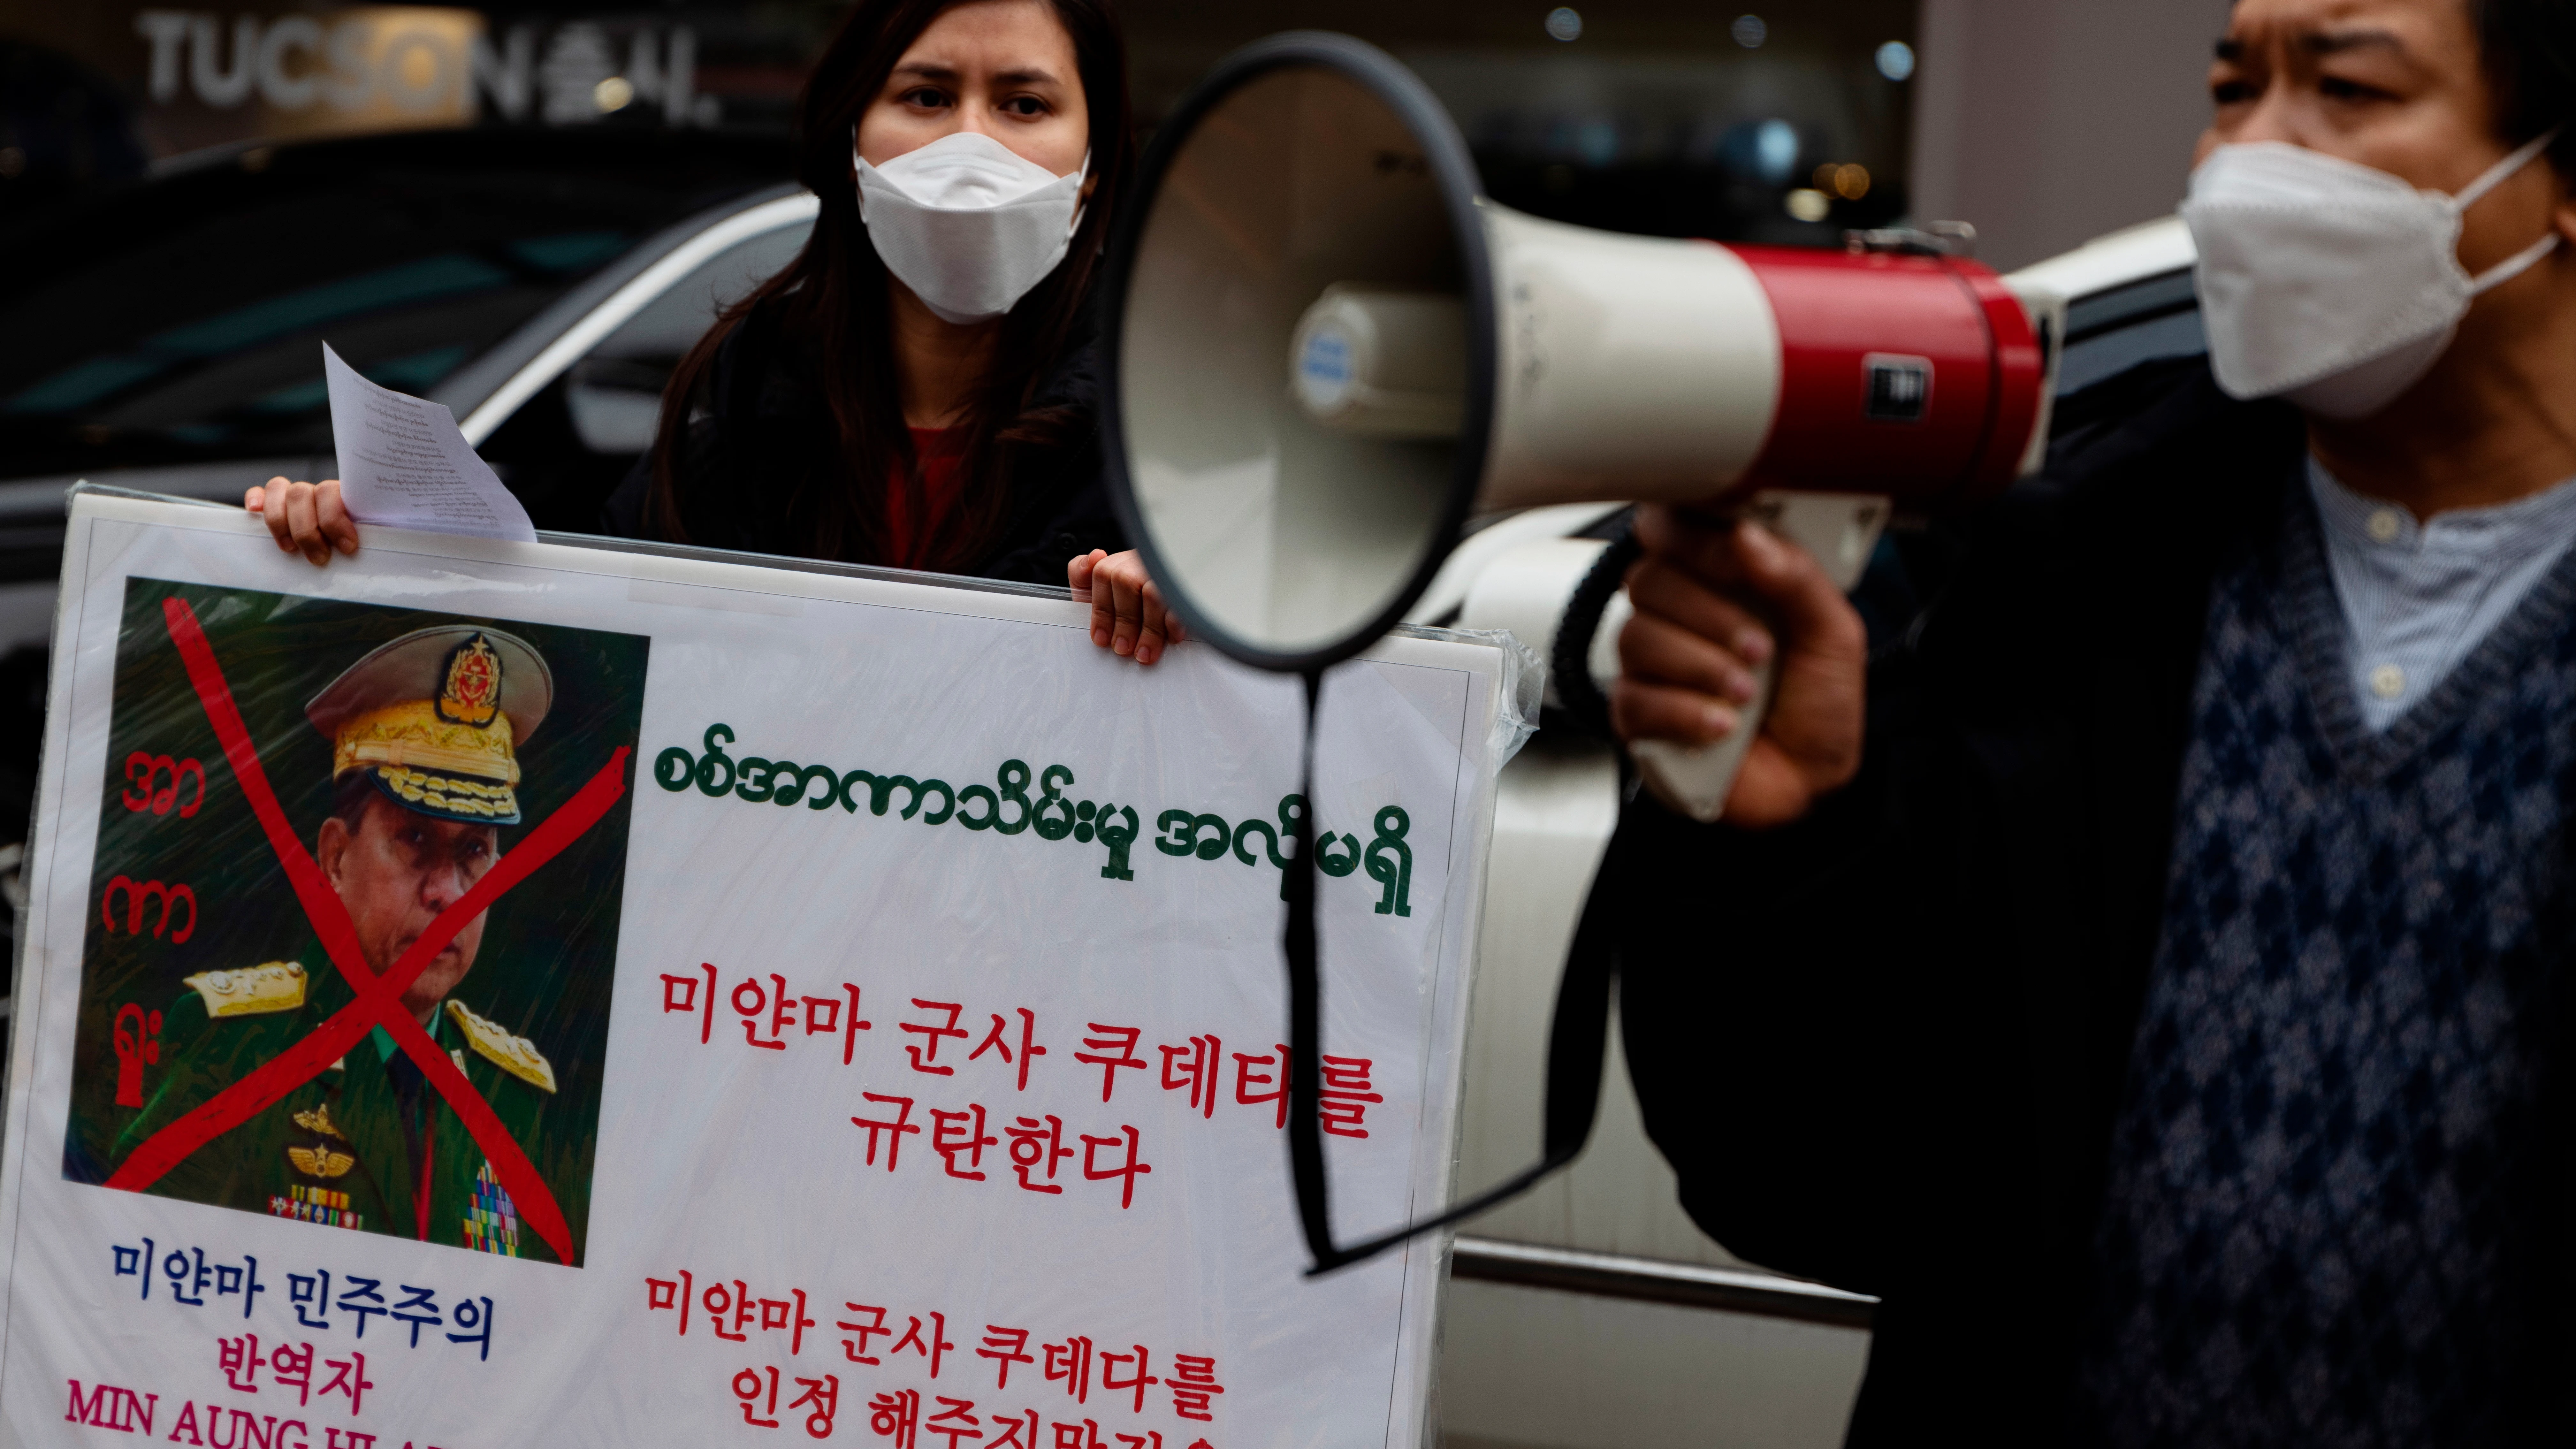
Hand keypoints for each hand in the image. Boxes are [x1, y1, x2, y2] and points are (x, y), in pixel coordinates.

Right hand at [244, 477, 359, 566]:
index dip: (335, 520)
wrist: (355, 538)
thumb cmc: (357, 540)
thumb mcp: (365, 538)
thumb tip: (359, 550)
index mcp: (339, 494)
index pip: (330, 493)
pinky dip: (256, 498)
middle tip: (319, 557)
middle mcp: (315, 491)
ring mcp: (293, 494)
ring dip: (280, 522)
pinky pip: (261, 491)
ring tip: (290, 548)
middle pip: (301, 495)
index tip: (347, 547)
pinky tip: (255, 511)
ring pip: (279, 490)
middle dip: (307, 531)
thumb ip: (365, 536)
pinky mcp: (273, 501)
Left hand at [1068, 549, 1182, 664]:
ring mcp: (1165, 569)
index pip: (1103, 574)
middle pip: (1126, 581)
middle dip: (1123, 622)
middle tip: (1123, 649)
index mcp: (1119, 561)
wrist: (1176, 593)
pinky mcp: (1187, 582)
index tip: (1101, 639)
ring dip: (1148, 629)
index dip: (1101, 611)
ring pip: (1152, 593)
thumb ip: (1083, 574)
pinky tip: (1172, 637)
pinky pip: (1180, 600)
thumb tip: (1092, 558)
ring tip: (1144, 654)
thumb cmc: (1131, 597)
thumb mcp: (1100, 587)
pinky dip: (1174, 622)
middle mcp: (1141, 560)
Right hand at [1611, 505, 1866, 827]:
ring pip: (1635, 635)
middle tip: (1758, 648)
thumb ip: (1796, 576)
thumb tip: (1746, 536)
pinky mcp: (1636, 716)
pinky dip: (1685, 712)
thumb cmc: (1817, 704)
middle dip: (1708, 614)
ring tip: (1746, 693)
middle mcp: (1677, 615)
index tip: (1737, 561)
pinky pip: (1634, 698)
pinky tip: (1722, 727)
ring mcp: (1649, 665)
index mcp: (1719, 579)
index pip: (1670, 528)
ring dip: (1700, 665)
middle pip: (1647, 579)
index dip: (1693, 538)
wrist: (1810, 782)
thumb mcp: (1833, 632)